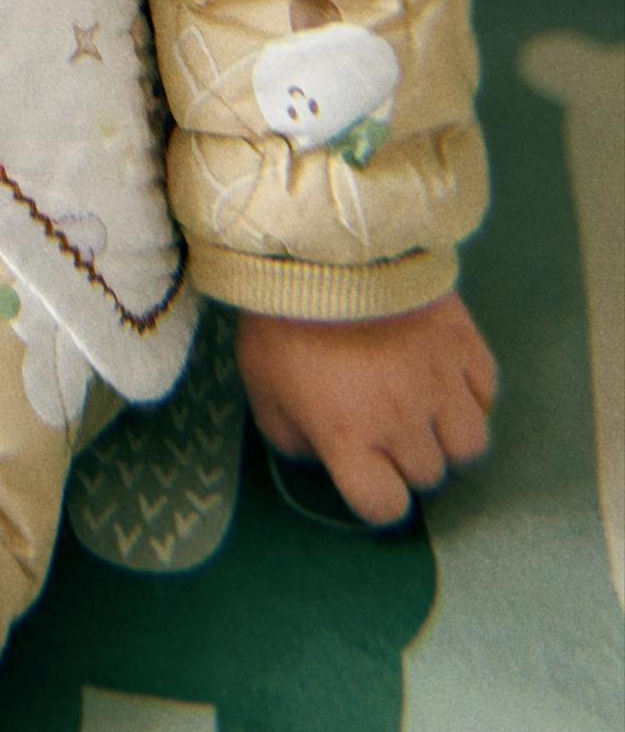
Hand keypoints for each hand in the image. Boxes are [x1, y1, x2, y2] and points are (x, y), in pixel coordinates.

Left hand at [235, 291, 497, 526]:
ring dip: (446, 434)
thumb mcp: (262, 386)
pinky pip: (487, 393)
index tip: (367, 472)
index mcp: (349, 439)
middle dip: (407, 458)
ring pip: (470, 445)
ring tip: (424, 408)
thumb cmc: (282, 318)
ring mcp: (441, 383)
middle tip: (387, 426)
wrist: (319, 243)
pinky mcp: (465, 344)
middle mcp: (403, 422)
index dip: (376, 495)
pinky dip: (470, 392)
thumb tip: (325, 455)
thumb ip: (294, 437)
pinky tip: (443, 374)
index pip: (385, 507)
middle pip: (429, 475)